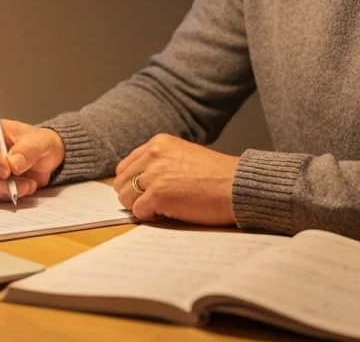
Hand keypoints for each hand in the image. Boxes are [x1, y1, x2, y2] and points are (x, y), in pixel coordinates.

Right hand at [0, 116, 63, 200]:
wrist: (42, 158)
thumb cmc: (36, 142)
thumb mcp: (39, 142)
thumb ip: (27, 150)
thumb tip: (13, 165)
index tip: (7, 171)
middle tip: (23, 185)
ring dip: (6, 190)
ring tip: (29, 185)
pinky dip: (6, 195)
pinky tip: (23, 188)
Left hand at [114, 134, 238, 225]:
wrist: (238, 185)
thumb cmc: (219, 176)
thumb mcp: (185, 156)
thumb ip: (162, 162)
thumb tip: (140, 182)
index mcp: (159, 143)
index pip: (126, 166)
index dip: (133, 183)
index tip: (146, 192)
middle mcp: (153, 154)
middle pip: (122, 182)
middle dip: (134, 196)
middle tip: (155, 204)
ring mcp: (153, 174)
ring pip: (125, 197)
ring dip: (141, 206)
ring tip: (164, 208)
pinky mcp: (157, 194)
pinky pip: (138, 212)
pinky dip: (150, 217)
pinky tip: (170, 213)